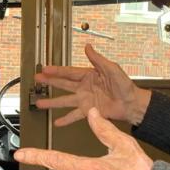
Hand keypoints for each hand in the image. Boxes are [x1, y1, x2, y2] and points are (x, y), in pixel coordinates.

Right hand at [34, 44, 151, 126]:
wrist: (132, 103)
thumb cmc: (125, 85)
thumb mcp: (112, 68)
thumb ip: (98, 59)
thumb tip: (88, 46)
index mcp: (89, 75)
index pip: (69, 72)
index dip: (56, 70)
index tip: (45, 69)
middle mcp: (85, 87)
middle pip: (63, 84)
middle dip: (49, 82)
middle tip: (37, 80)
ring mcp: (85, 100)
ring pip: (65, 101)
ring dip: (53, 102)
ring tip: (40, 104)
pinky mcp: (89, 112)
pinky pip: (74, 116)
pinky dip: (66, 120)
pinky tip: (57, 122)